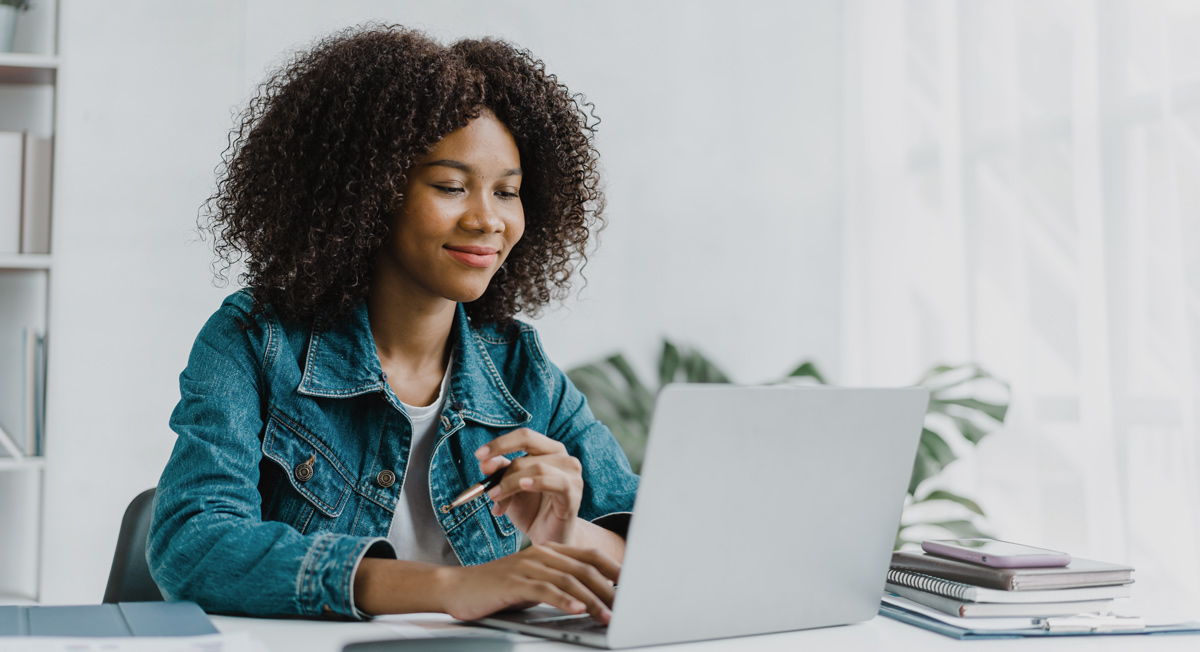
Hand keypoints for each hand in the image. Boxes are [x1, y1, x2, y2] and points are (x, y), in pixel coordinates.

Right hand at [441, 542, 619, 622]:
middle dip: (609, 590)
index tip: (633, 584)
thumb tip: (590, 599)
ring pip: (568, 580)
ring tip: (607, 615)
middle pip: (584, 568)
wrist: (457, 588)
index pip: (588, 556)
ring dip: (592, 600)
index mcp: (548, 551)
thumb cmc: (496, 588)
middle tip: (625, 607)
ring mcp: (527, 567)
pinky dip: (564, 601)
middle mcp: (541, 555)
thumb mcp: (533, 582)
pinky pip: (544, 590)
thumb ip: (558, 585)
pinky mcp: (514, 582)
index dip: (613, 568)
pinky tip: (577, 610)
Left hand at [475, 428, 582, 545]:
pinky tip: (523, 486)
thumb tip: (484, 461)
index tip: (479, 455)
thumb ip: (498, 472)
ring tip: (496, 499)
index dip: (501, 443)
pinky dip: (536, 482)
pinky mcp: (574, 494)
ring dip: (511, 482)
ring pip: (537, 466)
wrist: (548, 538)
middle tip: (486, 487)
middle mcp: (563, 458)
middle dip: (503, 467)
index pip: (525, 436)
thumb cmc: (531, 510)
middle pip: (529, 447)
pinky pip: (556, 482)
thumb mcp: (508, 488)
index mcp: (549, 450)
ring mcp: (572, 475)